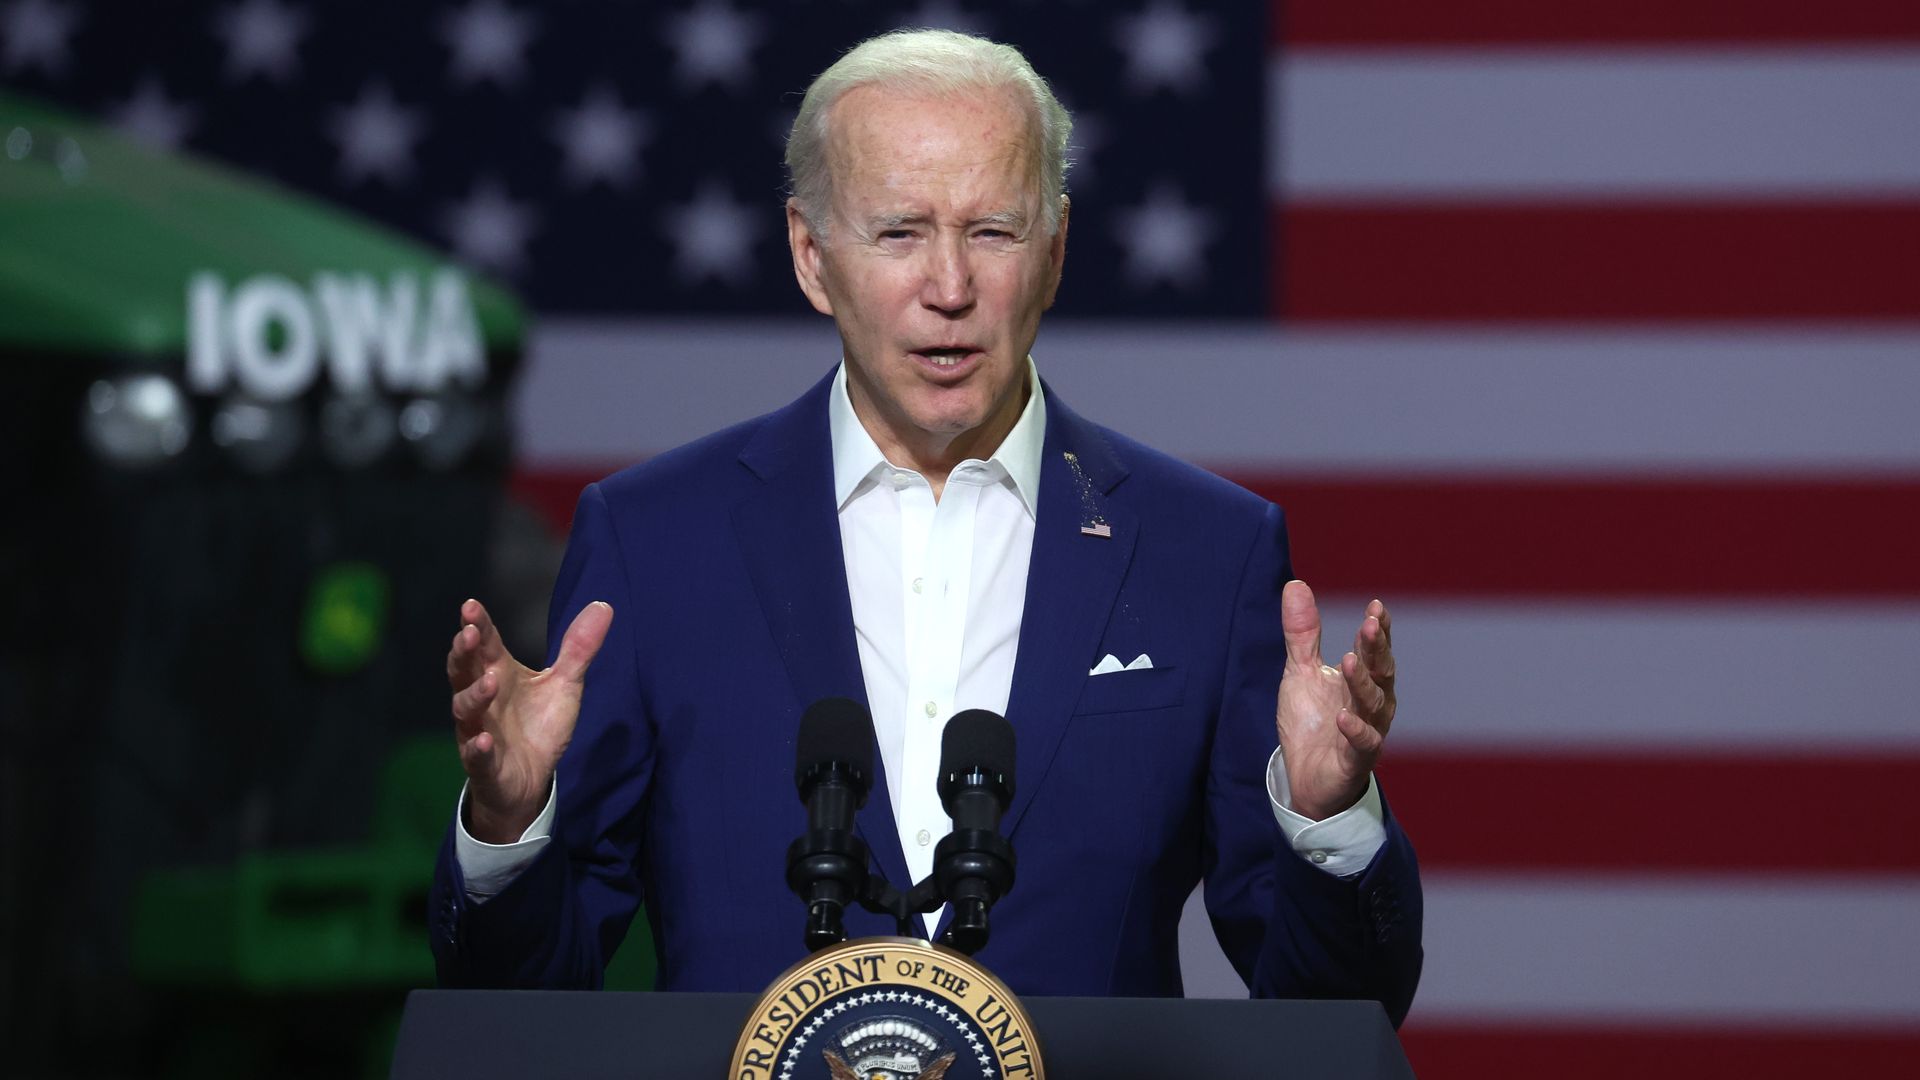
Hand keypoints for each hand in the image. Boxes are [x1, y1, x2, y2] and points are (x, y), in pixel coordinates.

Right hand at [447, 597, 612, 842]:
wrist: (530, 781)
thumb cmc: (537, 727)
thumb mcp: (564, 685)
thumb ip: (578, 649)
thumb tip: (603, 605)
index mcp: (498, 674)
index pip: (485, 645)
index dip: (478, 625)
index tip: (471, 605)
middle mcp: (482, 700)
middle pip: (463, 671)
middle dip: (464, 652)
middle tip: (469, 632)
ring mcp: (478, 731)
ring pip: (465, 710)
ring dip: (475, 695)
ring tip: (490, 680)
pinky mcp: (484, 765)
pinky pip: (476, 756)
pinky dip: (478, 748)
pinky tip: (483, 740)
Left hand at [1275, 580, 1395, 820]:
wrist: (1306, 777)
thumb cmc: (1311, 722)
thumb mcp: (1300, 672)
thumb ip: (1302, 633)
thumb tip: (1295, 584)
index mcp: (1362, 679)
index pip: (1374, 650)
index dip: (1378, 630)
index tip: (1376, 607)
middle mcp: (1373, 703)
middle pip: (1381, 672)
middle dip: (1376, 649)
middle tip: (1370, 625)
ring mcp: (1368, 731)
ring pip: (1374, 705)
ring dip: (1363, 683)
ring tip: (1349, 660)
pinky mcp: (1355, 760)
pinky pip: (1363, 744)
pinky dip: (1355, 730)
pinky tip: (1343, 717)